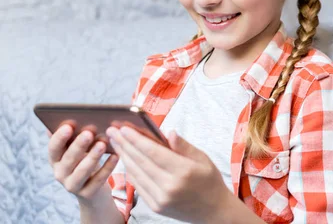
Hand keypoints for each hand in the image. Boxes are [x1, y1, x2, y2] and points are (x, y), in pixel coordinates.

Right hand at [48, 125, 118, 202]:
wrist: (92, 190)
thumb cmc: (84, 160)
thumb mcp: (76, 149)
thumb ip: (72, 137)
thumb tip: (66, 118)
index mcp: (56, 160)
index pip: (52, 149)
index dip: (59, 138)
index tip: (69, 126)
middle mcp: (60, 174)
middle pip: (68, 159)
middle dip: (78, 146)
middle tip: (89, 133)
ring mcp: (72, 185)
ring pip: (82, 171)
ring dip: (93, 156)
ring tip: (103, 143)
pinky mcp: (87, 194)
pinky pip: (98, 180)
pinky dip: (107, 167)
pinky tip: (116, 155)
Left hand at [106, 126, 230, 222]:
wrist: (213, 211)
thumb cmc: (210, 180)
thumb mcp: (203, 158)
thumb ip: (183, 146)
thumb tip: (168, 132)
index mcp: (183, 171)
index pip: (154, 152)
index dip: (136, 139)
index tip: (124, 128)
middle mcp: (170, 186)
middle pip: (141, 162)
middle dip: (125, 144)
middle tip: (112, 131)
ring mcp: (161, 198)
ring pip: (136, 174)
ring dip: (124, 156)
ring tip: (116, 142)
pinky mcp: (156, 207)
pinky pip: (138, 185)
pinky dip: (130, 171)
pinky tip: (125, 159)